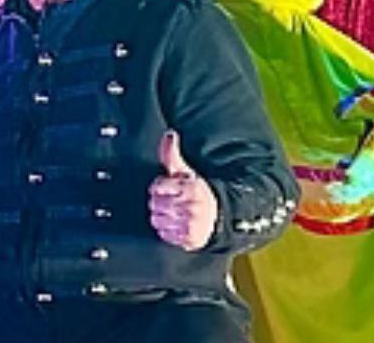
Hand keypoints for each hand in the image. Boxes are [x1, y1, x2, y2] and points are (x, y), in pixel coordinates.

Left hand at [149, 130, 217, 251]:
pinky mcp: (188, 239)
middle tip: (170, 201)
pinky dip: (166, 230)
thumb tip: (169, 135)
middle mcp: (192, 207)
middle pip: (155, 204)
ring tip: (172, 213)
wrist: (218, 217)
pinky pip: (163, 234)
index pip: (157, 187)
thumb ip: (172, 155)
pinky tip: (175, 224)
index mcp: (191, 188)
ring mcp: (190, 224)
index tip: (165, 188)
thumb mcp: (186, 172)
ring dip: (161, 217)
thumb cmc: (197, 192)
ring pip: (156, 219)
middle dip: (159, 202)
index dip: (158, 187)